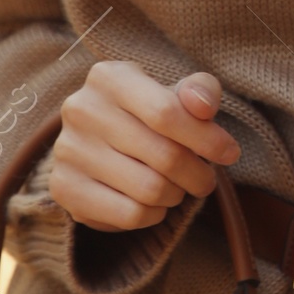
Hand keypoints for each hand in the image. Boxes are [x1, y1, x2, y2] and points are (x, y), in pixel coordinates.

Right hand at [48, 58, 241, 232]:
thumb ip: (199, 92)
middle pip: (164, 156)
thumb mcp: (174, 92)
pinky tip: (154, 204)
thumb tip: (204, 107)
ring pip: (149, 190)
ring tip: (177, 188)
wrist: (96, 138)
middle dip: (197, 174)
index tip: (230, 153)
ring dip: (176, 195)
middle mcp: (81, 109)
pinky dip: (153, 215)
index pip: (167, 112)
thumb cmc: (147, 112)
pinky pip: (129, 215)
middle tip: (205, 179)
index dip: (207, 138)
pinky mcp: (63, 188)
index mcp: (109, 77)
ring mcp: (67, 150)